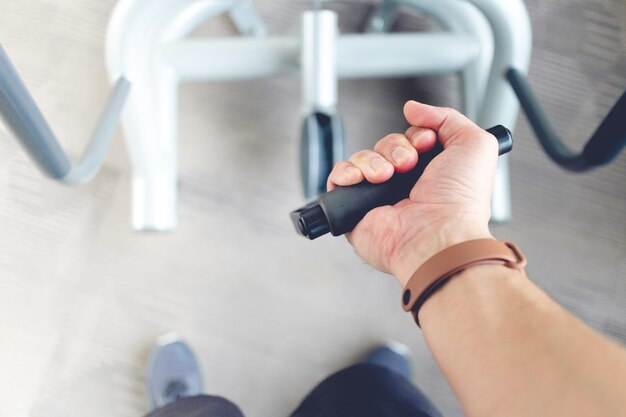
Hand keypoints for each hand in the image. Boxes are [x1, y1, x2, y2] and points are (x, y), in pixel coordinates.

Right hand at [327, 101, 498, 286]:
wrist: (437, 234)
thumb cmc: (461, 201)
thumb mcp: (474, 144)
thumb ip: (448, 117)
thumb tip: (413, 109)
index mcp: (431, 173)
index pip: (410, 139)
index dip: (415, 135)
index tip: (426, 143)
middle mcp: (404, 185)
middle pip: (385, 145)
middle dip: (395, 148)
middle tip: (409, 166)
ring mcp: (378, 198)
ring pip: (362, 158)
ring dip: (373, 160)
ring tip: (387, 177)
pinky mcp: (355, 210)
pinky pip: (339, 179)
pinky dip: (345, 172)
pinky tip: (361, 178)